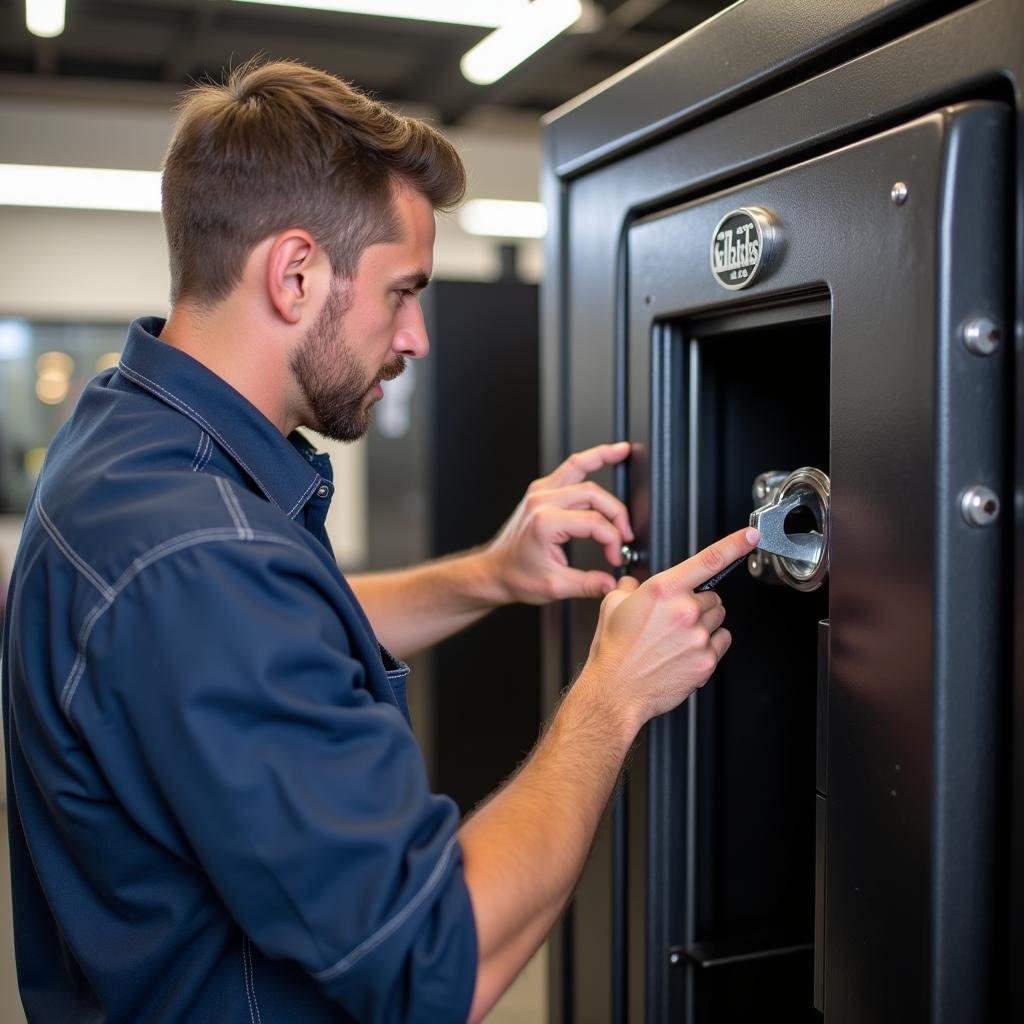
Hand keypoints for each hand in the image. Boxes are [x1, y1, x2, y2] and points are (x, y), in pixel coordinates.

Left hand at [482, 442, 633, 604]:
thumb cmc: (515, 576)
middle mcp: (541, 501)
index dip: (613, 541)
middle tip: (624, 535)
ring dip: (603, 458)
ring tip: (623, 452)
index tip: (615, 558)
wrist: (494, 571)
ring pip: (578, 466)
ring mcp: (540, 491)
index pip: (594, 523)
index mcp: (545, 522)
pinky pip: (568, 467)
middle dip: (616, 514)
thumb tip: (612, 583)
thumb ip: (588, 584)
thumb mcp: (554, 586)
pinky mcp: (541, 489)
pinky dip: (588, 460)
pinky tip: (602, 455)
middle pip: (593, 494)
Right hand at [579, 526, 759, 732]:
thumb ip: (629, 588)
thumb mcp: (612, 606)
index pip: (709, 559)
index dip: (735, 544)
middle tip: (674, 620)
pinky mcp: (706, 660)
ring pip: (719, 619)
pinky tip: (686, 652)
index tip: (751, 535)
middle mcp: (685, 611)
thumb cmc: (614, 651)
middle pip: (713, 596)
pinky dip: (709, 645)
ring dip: (704, 624)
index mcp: (664, 590)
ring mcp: (698, 637)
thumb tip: (632, 585)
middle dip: (697, 604)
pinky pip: (721, 642)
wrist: (616, 691)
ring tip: (677, 638)